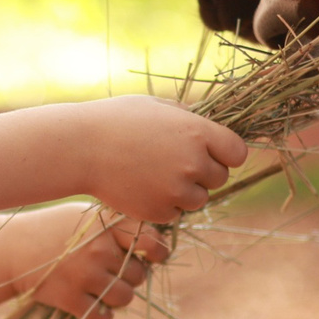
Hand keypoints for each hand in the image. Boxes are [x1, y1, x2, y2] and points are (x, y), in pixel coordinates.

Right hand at [30, 216, 170, 318]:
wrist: (13, 247)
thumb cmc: (55, 229)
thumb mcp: (85, 217)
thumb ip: (117, 226)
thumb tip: (155, 245)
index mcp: (105, 226)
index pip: (149, 239)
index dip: (159, 250)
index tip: (155, 256)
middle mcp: (98, 250)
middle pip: (139, 274)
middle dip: (132, 276)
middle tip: (115, 272)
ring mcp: (84, 275)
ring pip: (125, 298)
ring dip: (119, 297)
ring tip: (105, 288)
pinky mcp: (70, 298)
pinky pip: (103, 317)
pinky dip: (102, 315)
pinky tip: (94, 305)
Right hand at [71, 98, 248, 222]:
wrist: (80, 148)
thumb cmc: (116, 120)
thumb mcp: (157, 107)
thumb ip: (188, 118)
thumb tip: (209, 127)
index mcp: (198, 132)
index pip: (237, 153)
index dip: (226, 153)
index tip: (211, 153)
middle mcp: (194, 163)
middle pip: (220, 178)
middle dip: (204, 173)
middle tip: (176, 163)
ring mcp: (177, 190)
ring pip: (199, 199)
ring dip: (185, 190)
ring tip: (155, 174)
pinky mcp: (160, 211)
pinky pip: (175, 212)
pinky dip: (163, 204)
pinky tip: (142, 186)